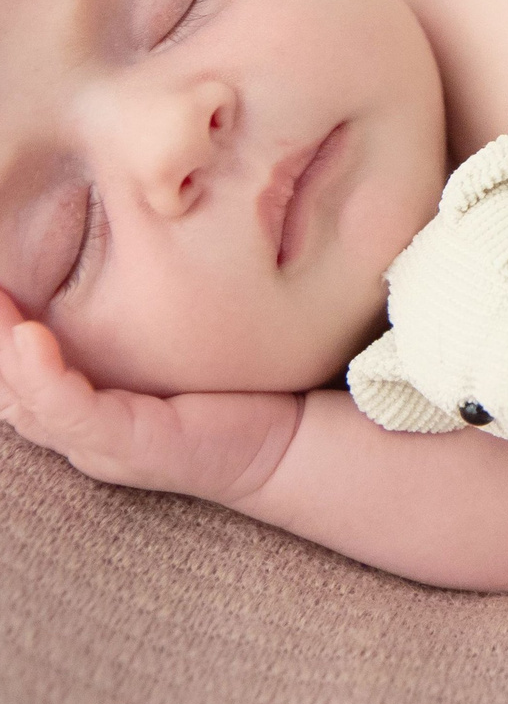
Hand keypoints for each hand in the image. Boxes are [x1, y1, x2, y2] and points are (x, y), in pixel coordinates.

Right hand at [0, 291, 301, 505]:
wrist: (283, 444)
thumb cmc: (227, 392)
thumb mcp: (167, 351)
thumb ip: (131, 323)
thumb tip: (111, 258)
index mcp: (80, 412)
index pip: (13, 377)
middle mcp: (78, 433)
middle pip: (6, 389)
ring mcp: (100, 444)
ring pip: (26, 400)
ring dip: (0, 348)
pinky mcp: (131, 446)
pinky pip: (72, 412)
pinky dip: (45, 374)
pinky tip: (31, 335)